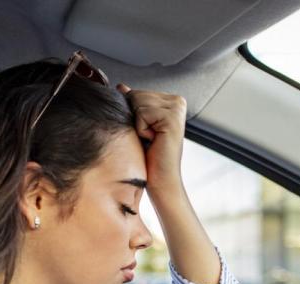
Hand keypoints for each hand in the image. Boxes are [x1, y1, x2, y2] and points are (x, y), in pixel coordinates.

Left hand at [116, 84, 186, 199]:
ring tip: (151, 139)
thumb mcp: (139, 125)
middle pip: (136, 95)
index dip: (133, 115)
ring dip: (137, 125)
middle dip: (134, 119)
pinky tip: (153, 140)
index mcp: (171, 100)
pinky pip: (142, 113)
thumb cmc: (149, 157)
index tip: (147, 133)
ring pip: (137, 102)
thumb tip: (121, 87)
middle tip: (149, 138)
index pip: (137, 93)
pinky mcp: (172, 117)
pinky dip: (141, 129)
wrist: (161, 180)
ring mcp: (177, 108)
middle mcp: (177, 101)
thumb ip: (133, 104)